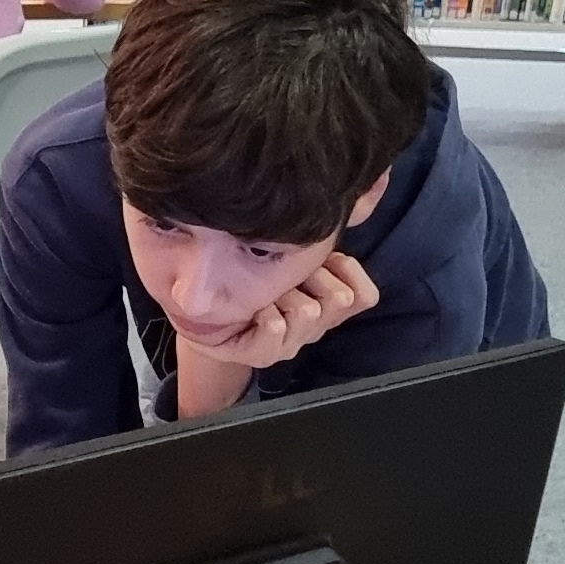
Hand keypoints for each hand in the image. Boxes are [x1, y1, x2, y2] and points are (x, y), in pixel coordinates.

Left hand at [170, 253, 379, 419]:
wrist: (201, 309)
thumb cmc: (247, 274)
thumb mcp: (288, 254)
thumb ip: (318, 239)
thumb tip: (347, 208)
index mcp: (326, 303)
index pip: (364, 294)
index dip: (345, 271)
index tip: (319, 259)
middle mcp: (314, 326)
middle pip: (339, 298)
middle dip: (310, 276)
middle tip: (284, 276)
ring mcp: (290, 344)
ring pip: (308, 310)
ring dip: (283, 294)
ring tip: (263, 292)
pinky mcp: (262, 355)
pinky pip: (277, 328)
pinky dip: (264, 314)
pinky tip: (251, 310)